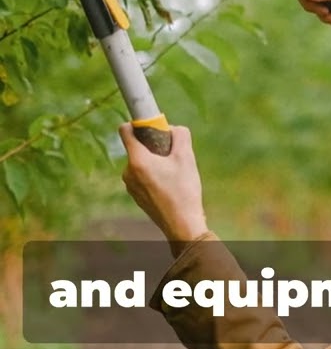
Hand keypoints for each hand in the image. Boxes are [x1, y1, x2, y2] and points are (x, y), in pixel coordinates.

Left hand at [119, 125, 208, 256]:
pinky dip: (154, 174)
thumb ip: (180, 135)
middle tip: (174, 156)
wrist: (181, 224)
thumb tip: (173, 129)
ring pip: (142, 162)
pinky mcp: (135, 195)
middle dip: (154, 146)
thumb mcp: (187, 157)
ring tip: (174, 174)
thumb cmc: (184, 190)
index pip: (125, 130)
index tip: (153, 127)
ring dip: (156, 161)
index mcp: (137, 160)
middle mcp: (128, 171)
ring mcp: (130, 185)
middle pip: (138, 146)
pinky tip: (170, 186)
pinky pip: (142, 176)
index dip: (138, 123)